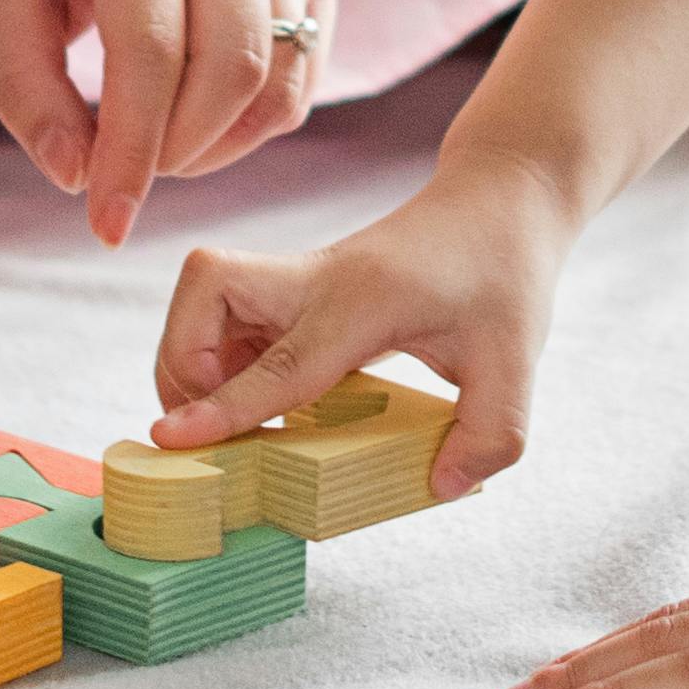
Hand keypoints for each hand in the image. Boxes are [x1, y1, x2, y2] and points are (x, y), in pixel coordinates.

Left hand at [0, 0, 335, 244]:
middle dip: (176, 152)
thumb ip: (24, 88)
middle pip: (230, 72)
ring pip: (277, 83)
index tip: (104, 224)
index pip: (150, 51)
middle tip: (124, 169)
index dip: (131, 152)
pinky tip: (197, 112)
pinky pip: (301, 75)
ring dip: (217, 146)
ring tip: (157, 141)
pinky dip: (252, 122)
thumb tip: (78, 176)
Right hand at [142, 163, 567, 494]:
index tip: (168, 439)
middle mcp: (316, 280)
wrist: (499, 201)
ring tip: (238, 417)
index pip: (283, 361)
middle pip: (205, 295)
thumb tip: (441, 487)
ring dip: (193, 361)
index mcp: (365, 299)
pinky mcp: (293, 287)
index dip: (225, 407)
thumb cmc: (506, 274)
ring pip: (202, 300)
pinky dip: (218, 359)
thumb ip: (491, 433)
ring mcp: (298, 279)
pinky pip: (224, 317)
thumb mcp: (519, 360)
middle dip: (183, 364)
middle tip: (216, 426)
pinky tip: (262, 395)